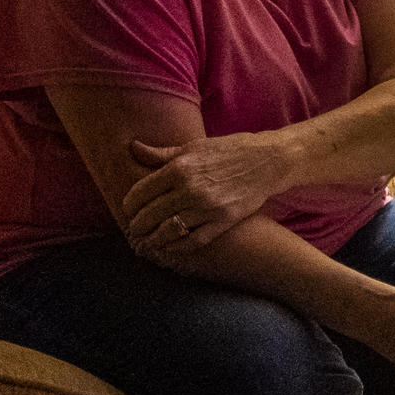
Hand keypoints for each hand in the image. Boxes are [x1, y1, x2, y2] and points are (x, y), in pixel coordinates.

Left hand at [121, 134, 289, 257]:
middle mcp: (189, 189)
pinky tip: (170, 248)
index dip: (129, 205)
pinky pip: (192, 241)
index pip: (140, 193)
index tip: (127, 210)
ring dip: (153, 240)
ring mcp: (206, 207)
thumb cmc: (228, 151)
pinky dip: (177, 247)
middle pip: (149, 215)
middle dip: (137, 225)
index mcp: (179, 167)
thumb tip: (133, 147)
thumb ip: (161, 153)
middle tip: (133, 230)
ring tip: (147, 242)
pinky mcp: (222, 222)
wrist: (267, 161)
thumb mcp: (192, 146)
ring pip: (167, 231)